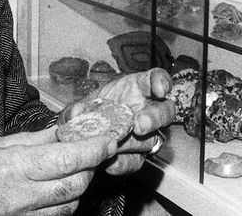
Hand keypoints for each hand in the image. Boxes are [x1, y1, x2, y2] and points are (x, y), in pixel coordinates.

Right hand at [0, 127, 117, 215]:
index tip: (107, 138)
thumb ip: (29, 141)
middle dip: (92, 166)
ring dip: (81, 183)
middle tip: (97, 148)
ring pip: (70, 202)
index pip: (66, 159)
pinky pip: (56, 215)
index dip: (93, 149)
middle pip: (75, 184)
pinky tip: (60, 185)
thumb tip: (61, 132)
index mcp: (10, 168)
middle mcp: (20, 196)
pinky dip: (66, 199)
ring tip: (78, 164)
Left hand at [61, 68, 176, 174]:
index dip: (161, 82)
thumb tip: (77, 112)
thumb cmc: (87, 115)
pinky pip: (136, 162)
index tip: (159, 89)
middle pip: (165, 111)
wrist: (82, 140)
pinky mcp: (136, 157)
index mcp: (136, 90)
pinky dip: (122, 162)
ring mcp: (145, 136)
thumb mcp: (79, 106)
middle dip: (154, 118)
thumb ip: (76, 108)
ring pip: (151, 140)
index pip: (156, 79)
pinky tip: (111, 160)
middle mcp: (147, 111)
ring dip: (132, 143)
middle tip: (139, 125)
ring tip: (115, 142)